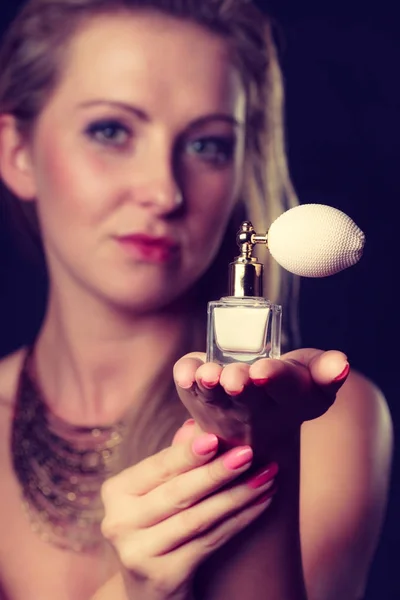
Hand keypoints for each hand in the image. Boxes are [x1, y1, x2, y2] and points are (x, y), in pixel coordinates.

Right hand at [101, 423, 276, 599]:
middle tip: (249, 453)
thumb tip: (196, 424)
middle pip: (178, 493)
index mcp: (116, 492)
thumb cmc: (156, 525)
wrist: (147, 589)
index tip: (215, 438)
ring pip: (197, 518)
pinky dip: (238, 521)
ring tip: (266, 477)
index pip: (158, 467)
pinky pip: (209, 542)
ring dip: (237, 496)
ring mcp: (137, 553)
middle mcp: (119, 522)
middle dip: (217, 472)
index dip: (187, 454)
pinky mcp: (161, 577)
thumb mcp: (157, 492)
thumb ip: (173, 460)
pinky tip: (261, 503)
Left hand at [173, 348, 349, 458]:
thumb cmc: (288, 392)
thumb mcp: (314, 382)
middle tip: (234, 377)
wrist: (257, 427)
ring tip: (208, 375)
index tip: (263, 371)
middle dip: (240, 384)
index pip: (285, 388)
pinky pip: (187, 390)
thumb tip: (341, 363)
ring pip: (213, 396)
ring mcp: (221, 405)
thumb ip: (326, 370)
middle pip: (246, 395)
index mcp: (289, 400)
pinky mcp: (196, 396)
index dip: (275, 378)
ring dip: (209, 385)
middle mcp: (253, 408)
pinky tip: (184, 373)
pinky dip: (184, 378)